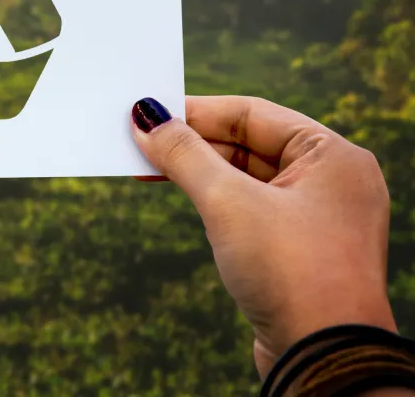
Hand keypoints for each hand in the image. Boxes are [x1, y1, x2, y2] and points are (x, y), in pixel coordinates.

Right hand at [131, 95, 396, 377]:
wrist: (324, 360)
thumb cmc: (290, 271)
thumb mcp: (227, 202)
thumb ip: (184, 154)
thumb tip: (146, 118)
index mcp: (333, 155)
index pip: (251, 114)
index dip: (196, 112)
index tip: (148, 112)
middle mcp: (332, 180)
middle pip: (247, 144)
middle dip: (192, 144)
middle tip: (139, 142)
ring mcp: (318, 217)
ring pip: (245, 177)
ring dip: (198, 172)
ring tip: (148, 169)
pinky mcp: (300, 250)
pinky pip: (250, 208)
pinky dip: (214, 200)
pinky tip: (182, 197)